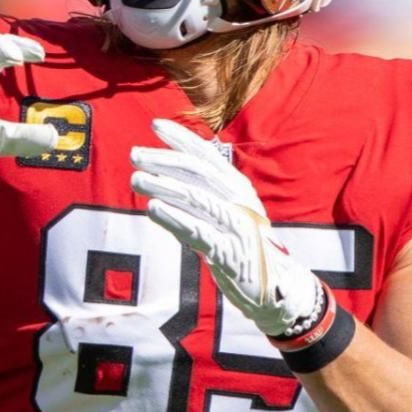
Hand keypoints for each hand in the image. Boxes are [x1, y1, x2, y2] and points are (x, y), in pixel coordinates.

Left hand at [131, 118, 323, 337]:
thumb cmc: (245, 248)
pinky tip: (153, 209)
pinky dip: (174, 217)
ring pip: (196, 198)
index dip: (182, 138)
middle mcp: (239, 201)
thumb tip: (164, 177)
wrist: (277, 288)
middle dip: (164, 160)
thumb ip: (202, 196)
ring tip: (136, 179)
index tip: (155, 124)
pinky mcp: (230, 251)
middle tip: (134, 154)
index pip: (207, 155)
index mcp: (238, 187)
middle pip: (198, 172)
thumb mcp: (228, 214)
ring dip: (164, 186)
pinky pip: (198, 230)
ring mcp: (236, 225)